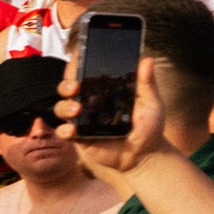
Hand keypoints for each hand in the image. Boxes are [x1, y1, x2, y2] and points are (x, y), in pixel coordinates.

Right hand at [55, 58, 172, 176]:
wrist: (145, 154)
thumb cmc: (149, 126)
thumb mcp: (151, 102)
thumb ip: (147, 82)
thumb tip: (147, 60)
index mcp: (105, 90)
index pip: (86, 74)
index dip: (77, 65)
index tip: (77, 60)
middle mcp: (90, 102)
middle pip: (67, 88)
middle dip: (66, 84)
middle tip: (75, 86)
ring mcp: (83, 120)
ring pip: (62, 108)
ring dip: (65, 106)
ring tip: (78, 110)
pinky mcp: (80, 137)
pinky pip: (64, 132)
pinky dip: (64, 130)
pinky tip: (73, 130)